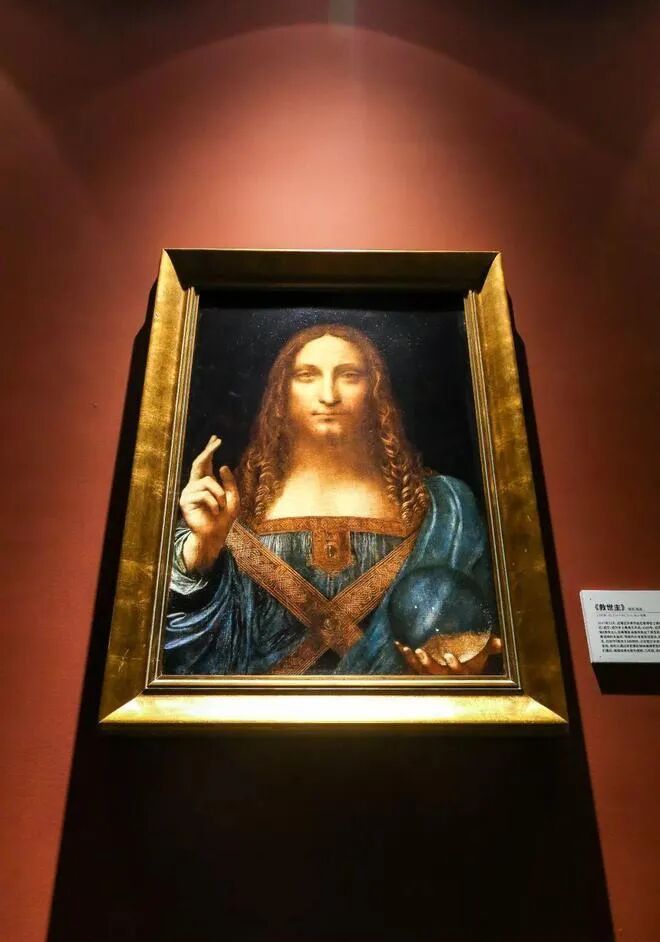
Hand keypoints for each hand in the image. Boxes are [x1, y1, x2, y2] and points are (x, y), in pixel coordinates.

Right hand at [180, 435, 239, 571]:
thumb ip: (229, 483)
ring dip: (220, 494)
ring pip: (207, 482)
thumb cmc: (224, 520)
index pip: (206, 463)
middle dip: (208, 451)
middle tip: (218, 442)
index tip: (216, 439)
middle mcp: (195, 485)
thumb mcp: (233, 498)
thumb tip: (222, 465)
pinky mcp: (185, 502)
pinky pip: (203, 494)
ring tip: (222, 507)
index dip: (210, 450)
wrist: (215, 536)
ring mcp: (189, 493)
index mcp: (206, 484)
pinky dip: (214, 503)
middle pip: (199, 463)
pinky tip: (215, 512)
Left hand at [395, 635, 501, 675]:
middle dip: (428, 664)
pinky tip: (399, 645)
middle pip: (437, 675)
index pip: (460, 673)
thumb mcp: (483, 656)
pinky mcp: (422, 673)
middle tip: (420, 651)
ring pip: (422, 672)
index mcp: (463, 675)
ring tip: (407, 649)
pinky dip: (405, 656)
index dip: (455, 666)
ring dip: (413, 661)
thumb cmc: (472, 661)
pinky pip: (412, 666)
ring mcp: (433, 677)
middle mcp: (447, 678)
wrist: (459, 672)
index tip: (449, 656)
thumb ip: (491, 647)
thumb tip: (501, 642)